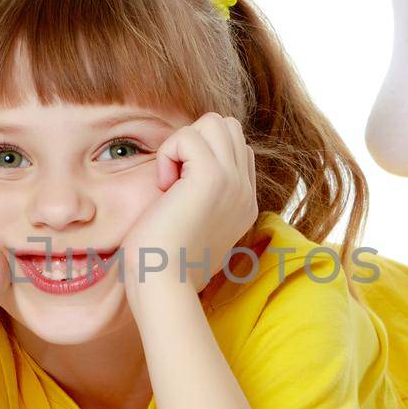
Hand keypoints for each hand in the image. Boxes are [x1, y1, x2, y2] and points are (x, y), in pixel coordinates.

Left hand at [118, 112, 258, 297]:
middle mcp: (245, 191)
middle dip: (193, 142)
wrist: (162, 285)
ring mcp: (233, 183)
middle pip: (227, 127)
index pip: (235, 148)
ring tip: (169, 182)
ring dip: (182, 144)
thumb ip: (198, 201)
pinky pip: (188, 135)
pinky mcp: (212, 178)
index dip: (201, 156)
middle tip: (173, 182)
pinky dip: (168, 154)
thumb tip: (180, 177)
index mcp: (244, 204)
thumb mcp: (189, 228)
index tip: (178, 191)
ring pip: (213, 122)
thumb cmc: (162, 264)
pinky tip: (163, 187)